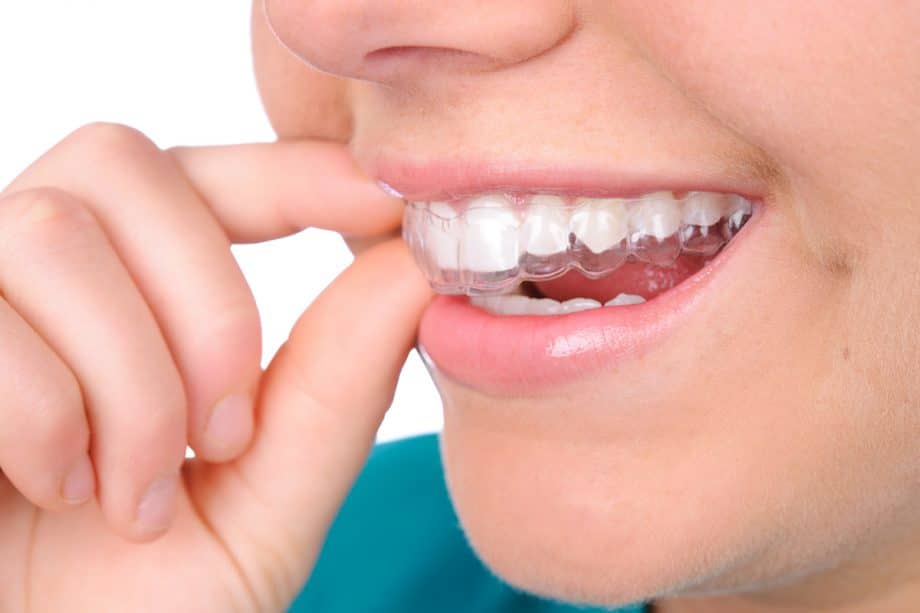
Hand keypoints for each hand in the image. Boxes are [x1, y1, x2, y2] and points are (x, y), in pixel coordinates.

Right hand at [0, 123, 431, 611]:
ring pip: (53, 236)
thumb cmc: (140, 601)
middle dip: (208, 306)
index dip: (293, 171)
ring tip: (137, 499)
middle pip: (127, 168)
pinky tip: (61, 491)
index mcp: (127, 287)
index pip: (208, 175)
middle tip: (226, 436)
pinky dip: (45, 419)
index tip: (383, 200)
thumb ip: (337, 389)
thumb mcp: (263, 500)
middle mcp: (36, 268)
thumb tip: (416, 269)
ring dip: (130, 384)